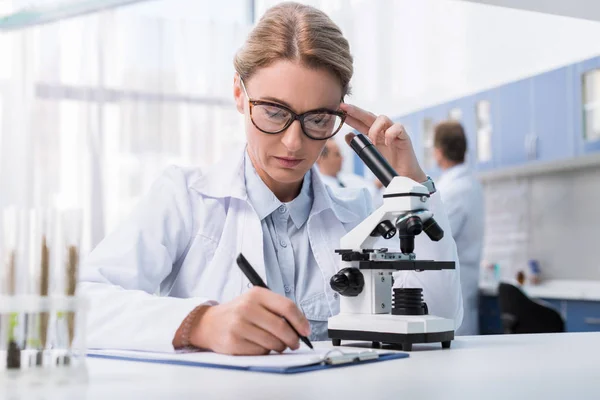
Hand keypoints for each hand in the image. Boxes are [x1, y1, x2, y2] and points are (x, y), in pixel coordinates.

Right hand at [184, 287, 310, 354]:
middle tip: (295, 343)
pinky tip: (259, 346)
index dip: (300, 321)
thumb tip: (301, 327)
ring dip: (280, 347)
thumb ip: (277, 309)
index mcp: (256, 294)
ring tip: (276, 344)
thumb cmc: (238, 313)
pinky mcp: (234, 342)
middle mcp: (247, 308)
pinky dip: (265, 352)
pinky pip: (261, 352)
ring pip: (273, 342)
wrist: (209, 323)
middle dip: (293, 339)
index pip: (287, 307)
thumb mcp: (255, 301)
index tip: (306, 331)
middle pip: (282, 327)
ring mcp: (239, 325)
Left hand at [340, 103, 426, 182]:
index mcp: (375, 134)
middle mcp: (384, 130)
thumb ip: (358, 146)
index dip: (351, 116)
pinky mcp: (405, 137)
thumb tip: (347, 135)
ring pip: (383, 118)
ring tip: (372, 141)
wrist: (404, 177)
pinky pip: (398, 128)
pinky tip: (387, 143)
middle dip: (356, 111)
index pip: (361, 122)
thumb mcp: (369, 155)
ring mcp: (395, 132)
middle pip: (369, 116)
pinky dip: (390, 134)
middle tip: (344, 107)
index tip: (339, 110)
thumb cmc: (388, 165)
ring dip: (374, 128)